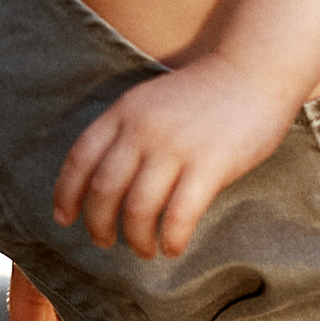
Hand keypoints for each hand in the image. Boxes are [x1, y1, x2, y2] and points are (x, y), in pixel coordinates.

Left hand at [53, 57, 295, 259]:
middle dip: (98, 225)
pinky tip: (172, 248)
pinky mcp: (209, 166)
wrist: (255, 70)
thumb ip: (128, 131)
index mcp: (125, 111)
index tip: (64, 218)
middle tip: (104, 241)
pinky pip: (178, 216)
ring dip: (136, 238)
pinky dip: (170, 239)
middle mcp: (143, 129)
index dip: (66, 194)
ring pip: (138, 209)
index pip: (81, 158)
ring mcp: (175, 148)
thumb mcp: (152, 100)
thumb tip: (107, 182)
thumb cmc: (205, 92)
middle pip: (103, 190)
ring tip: (144, 250)